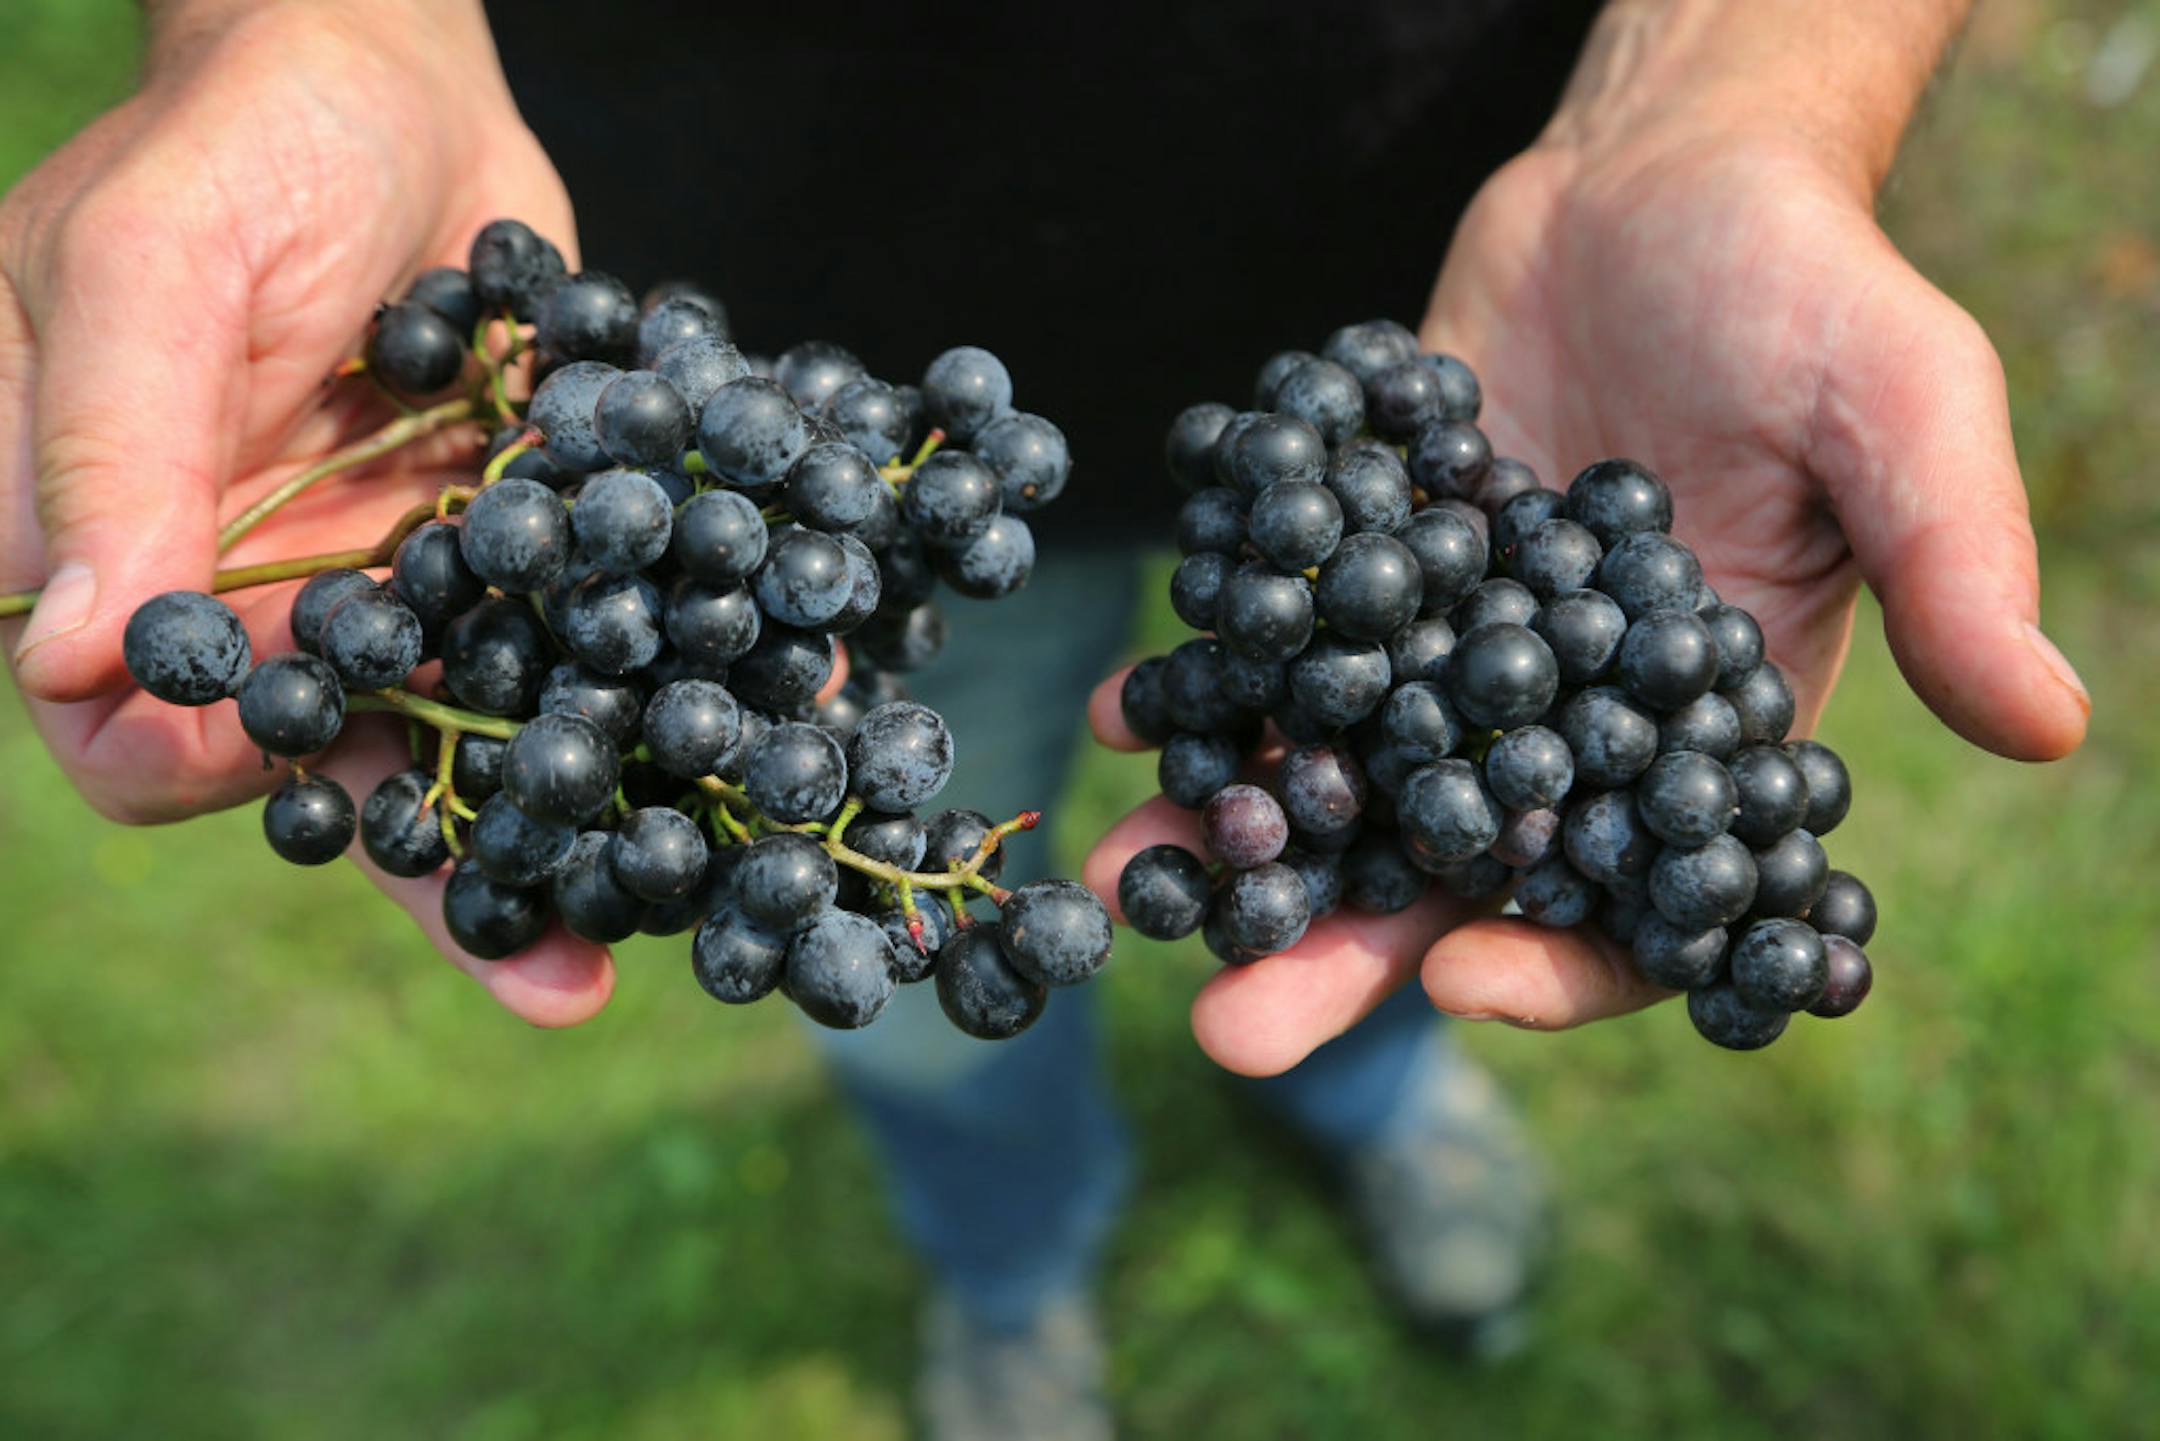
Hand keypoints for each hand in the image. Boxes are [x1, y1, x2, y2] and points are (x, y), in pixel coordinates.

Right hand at [0, 1, 606, 1023]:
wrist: (386, 84)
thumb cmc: (238, 148)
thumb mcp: (150, 269)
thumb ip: (112, 452)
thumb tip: (77, 660)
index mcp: (120, 567)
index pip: (137, 737)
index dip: (217, 779)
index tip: (330, 797)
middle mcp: (262, 611)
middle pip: (333, 780)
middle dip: (448, 874)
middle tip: (563, 970)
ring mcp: (394, 596)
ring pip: (474, 745)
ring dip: (577, 828)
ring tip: (683, 905)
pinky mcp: (510, 564)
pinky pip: (578, 652)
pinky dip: (669, 693)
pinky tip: (776, 733)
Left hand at [1082, 125, 2089, 1074]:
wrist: (1659, 174)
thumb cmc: (1806, 283)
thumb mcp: (1901, 406)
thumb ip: (1954, 562)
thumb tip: (2055, 727)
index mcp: (1696, 732)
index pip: (1633, 894)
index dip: (1558, 961)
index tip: (1457, 983)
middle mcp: (1560, 720)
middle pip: (1447, 872)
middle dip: (1336, 951)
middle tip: (1222, 1028)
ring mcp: (1448, 652)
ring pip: (1337, 779)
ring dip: (1231, 844)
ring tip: (1122, 885)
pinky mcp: (1367, 571)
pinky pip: (1278, 650)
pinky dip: (1202, 686)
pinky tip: (1125, 716)